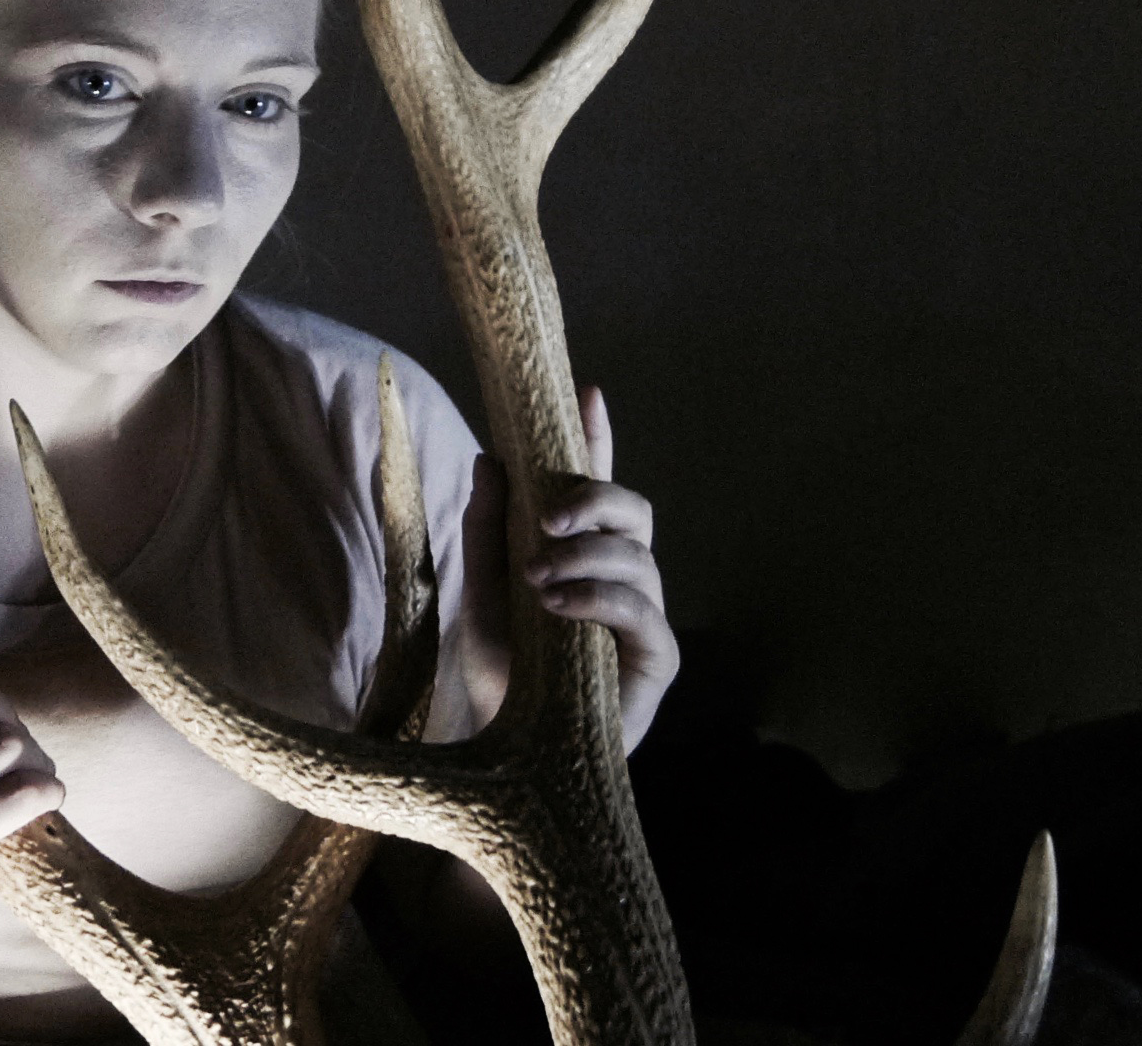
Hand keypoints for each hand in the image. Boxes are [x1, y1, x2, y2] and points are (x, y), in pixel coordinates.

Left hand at [471, 385, 677, 752]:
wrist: (507, 751)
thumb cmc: (503, 674)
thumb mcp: (482, 592)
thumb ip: (487, 530)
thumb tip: (491, 459)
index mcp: (580, 553)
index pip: (597, 485)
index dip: (598, 438)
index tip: (588, 391)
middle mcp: (621, 578)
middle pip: (634, 510)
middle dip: (596, 499)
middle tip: (546, 517)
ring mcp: (645, 616)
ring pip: (638, 556)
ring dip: (585, 556)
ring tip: (537, 576)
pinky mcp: (658, 659)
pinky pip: (641, 611)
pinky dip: (597, 599)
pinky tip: (557, 605)